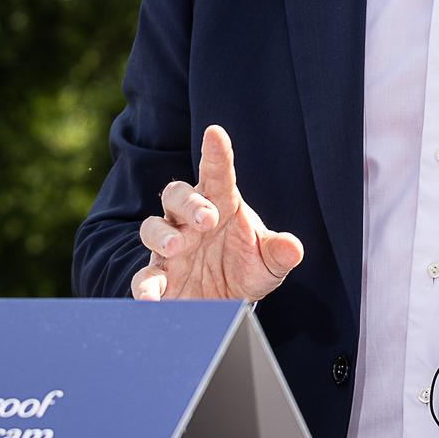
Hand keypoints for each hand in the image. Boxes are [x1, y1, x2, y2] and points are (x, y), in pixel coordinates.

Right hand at [130, 125, 303, 301]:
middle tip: (207, 218)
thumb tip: (293, 247)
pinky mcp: (159, 278)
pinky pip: (145, 277)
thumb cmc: (247, 269)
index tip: (215, 133)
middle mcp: (190, 222)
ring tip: (176, 245)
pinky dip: (146, 286)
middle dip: (190, 202)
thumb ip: (279, 252)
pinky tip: (153, 297)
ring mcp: (170, 248)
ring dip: (162, 234)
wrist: (226, 305)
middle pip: (177, 195)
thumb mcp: (269, 262)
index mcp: (221, 206)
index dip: (216, 154)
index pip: (218, 175)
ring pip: (152, 227)